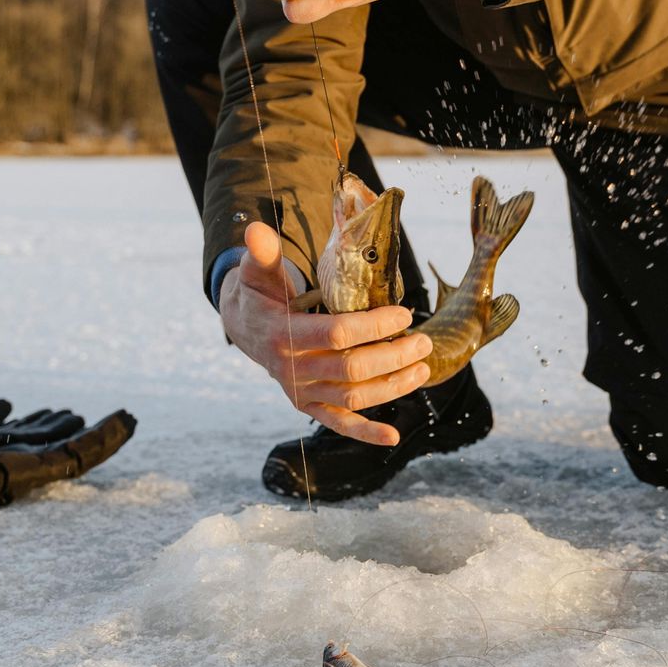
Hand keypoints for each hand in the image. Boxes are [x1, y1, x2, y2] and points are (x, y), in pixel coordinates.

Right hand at [219, 222, 432, 443]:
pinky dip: (366, 433)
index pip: (337, 334)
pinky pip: (339, 423)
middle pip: (352, 368)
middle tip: (423, 341)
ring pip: (353, 397)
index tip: (403, 314)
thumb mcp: (258, 270)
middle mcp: (292, 369)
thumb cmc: (259, 293)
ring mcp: (301, 392)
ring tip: (423, 367)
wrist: (244, 326)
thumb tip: (254, 229)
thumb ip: (262, 253)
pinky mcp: (309, 405)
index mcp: (282, 335)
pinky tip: (393, 437)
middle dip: (393, 356)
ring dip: (392, 386)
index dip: (374, 327)